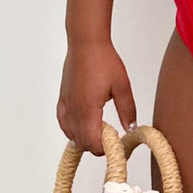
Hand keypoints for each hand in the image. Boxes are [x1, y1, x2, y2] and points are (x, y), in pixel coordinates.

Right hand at [57, 39, 136, 154]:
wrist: (86, 43)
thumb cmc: (103, 60)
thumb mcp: (122, 86)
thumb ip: (127, 110)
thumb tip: (130, 128)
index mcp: (88, 109)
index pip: (92, 142)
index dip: (104, 148)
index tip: (116, 144)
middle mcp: (74, 110)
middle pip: (81, 142)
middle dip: (96, 145)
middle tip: (111, 138)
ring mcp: (66, 104)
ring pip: (71, 134)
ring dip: (85, 139)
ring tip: (100, 131)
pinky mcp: (62, 99)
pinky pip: (63, 122)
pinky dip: (71, 130)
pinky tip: (82, 127)